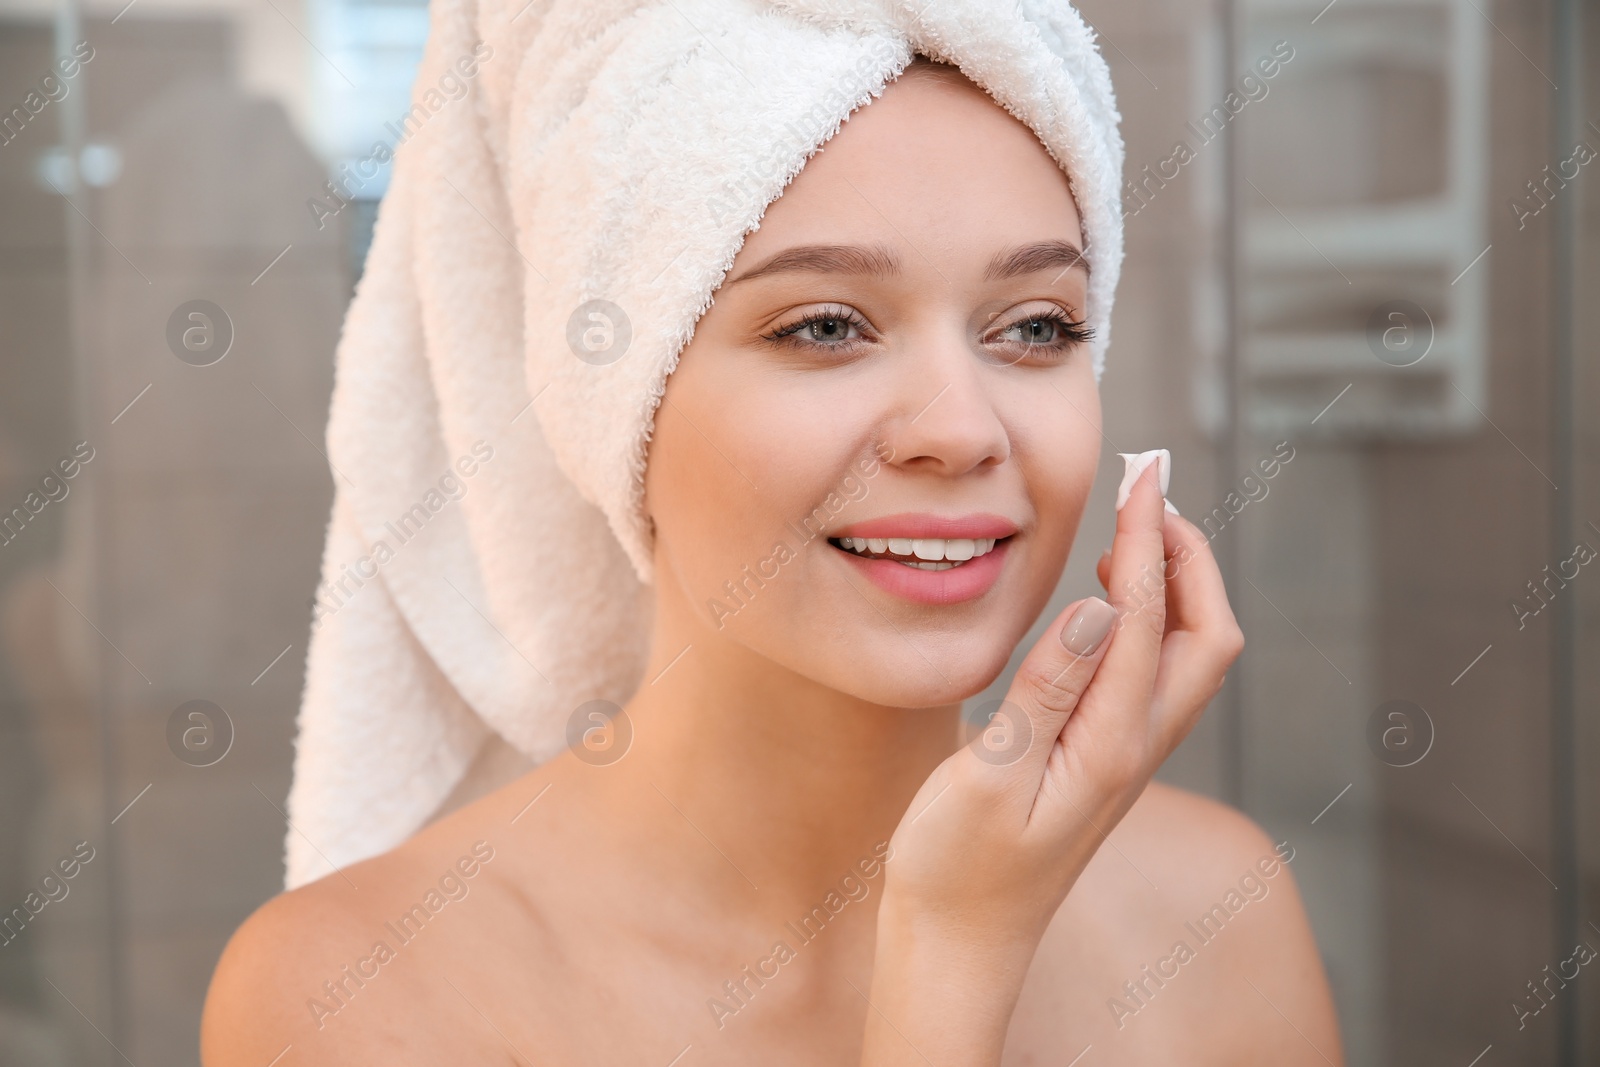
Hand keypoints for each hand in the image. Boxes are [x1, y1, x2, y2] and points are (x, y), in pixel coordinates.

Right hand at [860, 462, 1243, 1063]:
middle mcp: (1133, 749)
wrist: (959, 947)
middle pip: (1208, 637)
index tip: (1142, 475)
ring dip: (1176, 582)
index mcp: (1110, 747)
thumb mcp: (988, 779)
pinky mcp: (1102, 762)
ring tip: (1133, 527)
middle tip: (1151, 490)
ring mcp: (1124, 757)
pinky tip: (1106, 601)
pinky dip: (1149, 619)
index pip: (1151, 619)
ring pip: (1188, 656)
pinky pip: (1154, 676)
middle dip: (1190, 555)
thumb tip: (1105, 608)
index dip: (1149, 539)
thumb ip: (1047, 693)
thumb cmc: (957, 873)